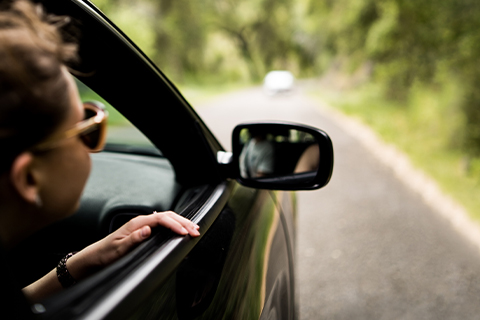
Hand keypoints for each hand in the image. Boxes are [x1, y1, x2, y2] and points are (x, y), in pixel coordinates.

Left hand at [67, 211, 199, 279]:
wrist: (96, 256)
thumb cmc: (106, 254)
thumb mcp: (118, 249)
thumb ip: (133, 239)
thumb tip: (147, 230)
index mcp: (137, 223)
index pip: (161, 218)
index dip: (174, 224)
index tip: (184, 232)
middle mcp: (141, 221)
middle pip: (167, 216)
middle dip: (183, 222)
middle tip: (196, 230)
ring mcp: (144, 225)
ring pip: (167, 219)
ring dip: (181, 222)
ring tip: (194, 228)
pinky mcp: (145, 230)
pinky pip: (164, 224)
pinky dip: (175, 225)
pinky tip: (181, 229)